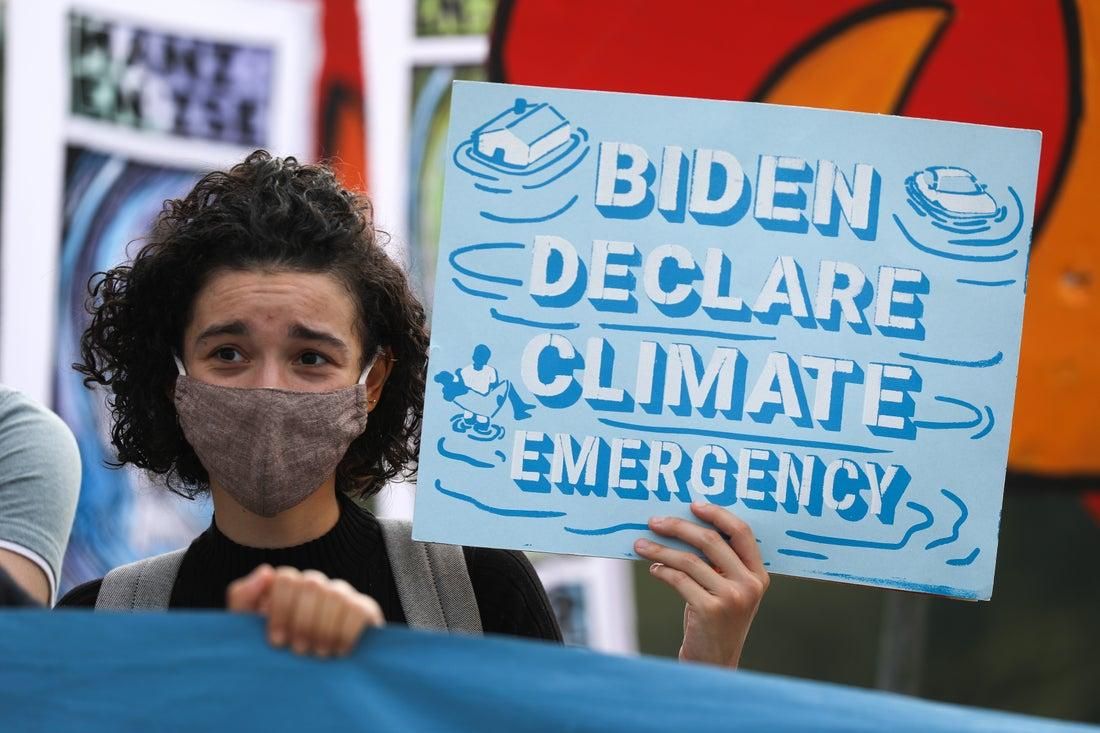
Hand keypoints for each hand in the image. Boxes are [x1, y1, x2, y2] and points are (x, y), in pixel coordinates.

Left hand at [227, 564, 384, 656]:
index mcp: (289, 586)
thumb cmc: (275, 653)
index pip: (286, 578)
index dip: (281, 609)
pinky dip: (346, 632)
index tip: (276, 641)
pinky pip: (357, 609)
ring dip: (324, 628)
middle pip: (312, 584)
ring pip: (335, 595)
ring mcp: (342, 594)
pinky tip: (339, 651)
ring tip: (319, 653)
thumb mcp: (247, 629)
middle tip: (299, 650)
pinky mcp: (365, 609)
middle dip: (303, 621)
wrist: (307, 685)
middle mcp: (316, 585)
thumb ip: (242, 597)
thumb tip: (266, 571)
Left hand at [634, 502, 767, 668]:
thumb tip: (684, 524)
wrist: (714, 662)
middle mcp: (750, 585)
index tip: (692, 505)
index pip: (742, 532)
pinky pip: (679, 580)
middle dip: (678, 527)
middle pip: (711, 541)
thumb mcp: (728, 589)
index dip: (717, 513)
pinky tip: (653, 569)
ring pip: (689, 560)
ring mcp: (732, 598)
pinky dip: (661, 571)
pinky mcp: (710, 610)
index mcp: (759, 574)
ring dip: (660, 549)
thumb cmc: (716, 619)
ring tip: (641, 545)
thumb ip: (720, 562)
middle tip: (654, 521)